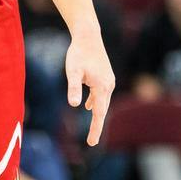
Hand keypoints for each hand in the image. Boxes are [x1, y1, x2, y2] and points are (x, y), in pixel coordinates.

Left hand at [66, 28, 115, 145]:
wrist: (88, 36)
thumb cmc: (78, 53)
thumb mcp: (72, 72)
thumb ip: (73, 88)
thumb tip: (75, 105)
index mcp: (102, 87)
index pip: (99, 114)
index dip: (95, 129)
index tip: (92, 143)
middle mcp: (109, 86)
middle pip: (102, 110)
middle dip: (97, 126)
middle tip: (92, 142)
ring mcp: (108, 81)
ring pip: (102, 102)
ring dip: (97, 114)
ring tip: (92, 129)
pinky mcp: (105, 76)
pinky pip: (100, 94)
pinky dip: (95, 102)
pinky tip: (88, 106)